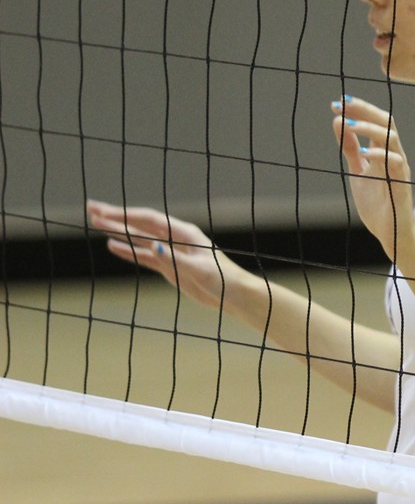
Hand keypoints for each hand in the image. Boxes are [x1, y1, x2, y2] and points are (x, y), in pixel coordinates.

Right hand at [85, 200, 242, 309]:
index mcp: (184, 233)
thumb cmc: (223, 279)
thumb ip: (174, 258)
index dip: (124, 215)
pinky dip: (128, 250)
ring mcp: (171, 252)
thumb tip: (153, 246)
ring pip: (139, 239)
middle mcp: (175, 239)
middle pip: (139, 225)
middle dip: (115, 217)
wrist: (234, 295)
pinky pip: (144, 256)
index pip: (148, 220)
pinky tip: (112, 245)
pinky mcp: (169, 267)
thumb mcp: (198, 269)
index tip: (102, 211)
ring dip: (118, 231)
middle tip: (90, 208)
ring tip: (96, 223)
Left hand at [332, 95, 414, 259]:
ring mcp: (400, 169)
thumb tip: (339, 121)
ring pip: (392, 138)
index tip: (337, 102)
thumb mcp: (357, 171)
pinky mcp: (401, 185)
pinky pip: (396, 163)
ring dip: (369, 128)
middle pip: (386, 122)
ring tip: (347, 123)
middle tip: (342, 103)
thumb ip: (350, 148)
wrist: (391, 233)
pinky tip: (362, 152)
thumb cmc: (377, 203)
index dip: (358, 109)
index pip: (376, 121)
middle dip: (364, 110)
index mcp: (384, 151)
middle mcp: (395, 156)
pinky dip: (380, 154)